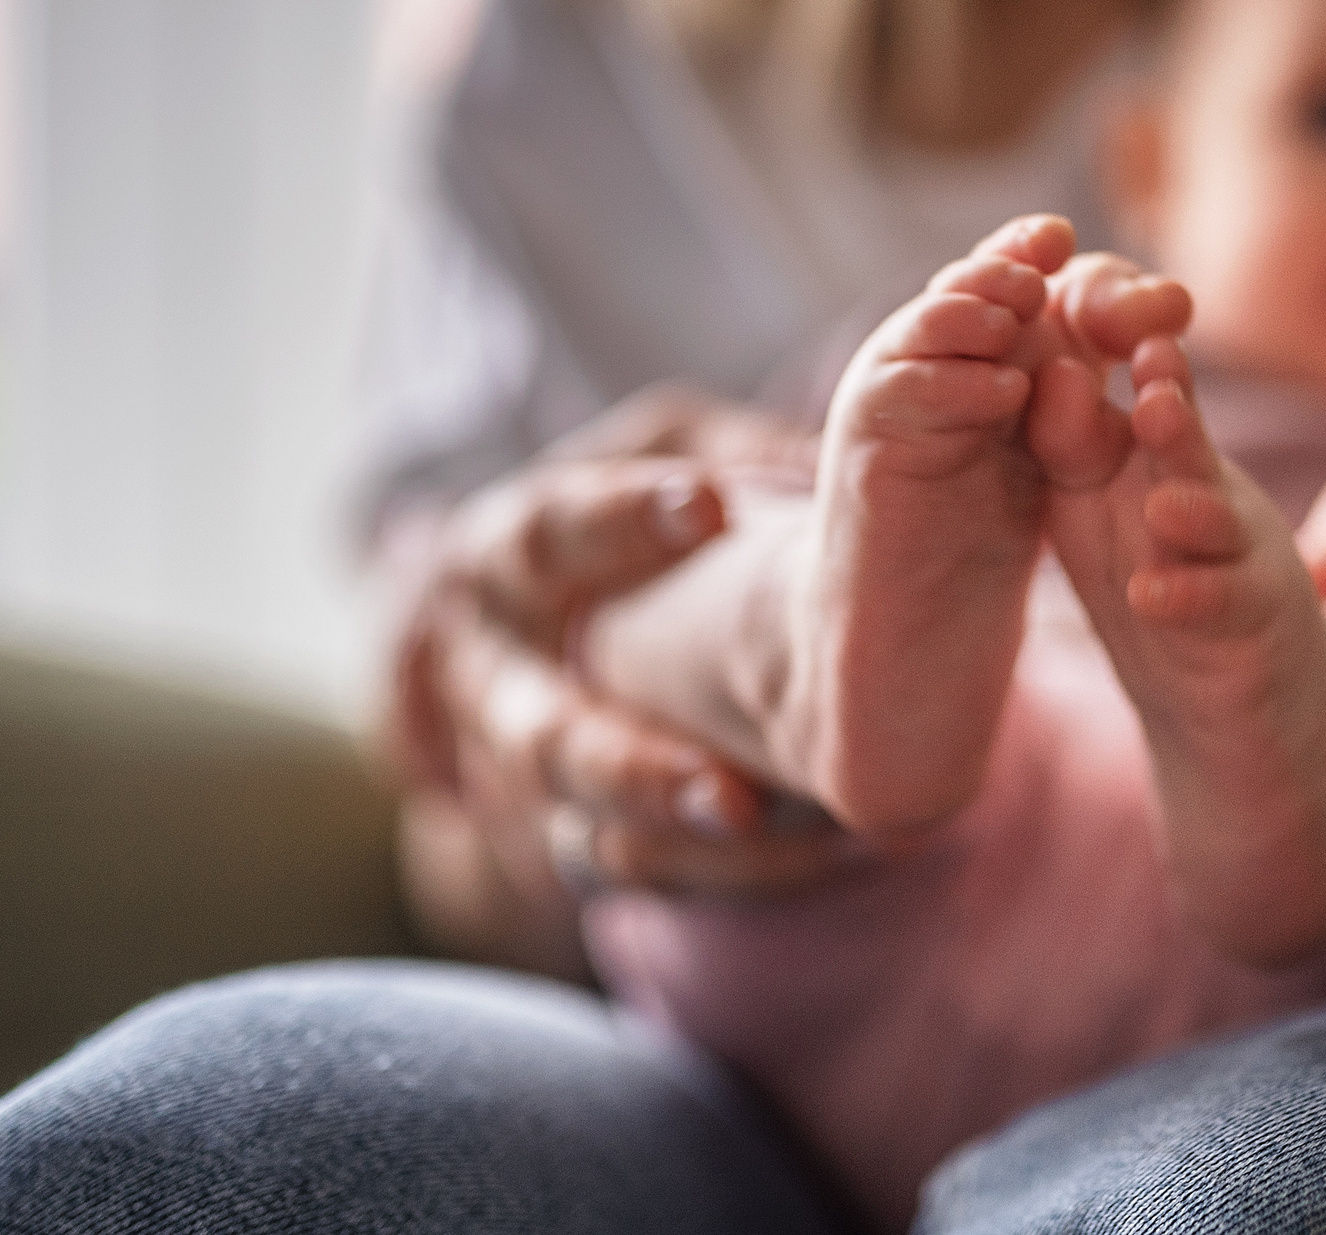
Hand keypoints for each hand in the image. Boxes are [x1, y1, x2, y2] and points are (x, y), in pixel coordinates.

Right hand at [381, 393, 852, 974]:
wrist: (541, 627)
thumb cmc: (633, 516)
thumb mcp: (669, 454)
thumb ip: (737, 451)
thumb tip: (835, 460)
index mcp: (505, 554)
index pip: (543, 536)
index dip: (619, 522)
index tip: (710, 509)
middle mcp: (490, 674)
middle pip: (540, 737)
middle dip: (634, 771)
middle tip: (732, 793)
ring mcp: (515, 773)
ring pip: (579, 832)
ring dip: (682, 843)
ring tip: (787, 834)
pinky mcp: (561, 837)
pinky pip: (633, 874)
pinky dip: (722, 874)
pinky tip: (816, 855)